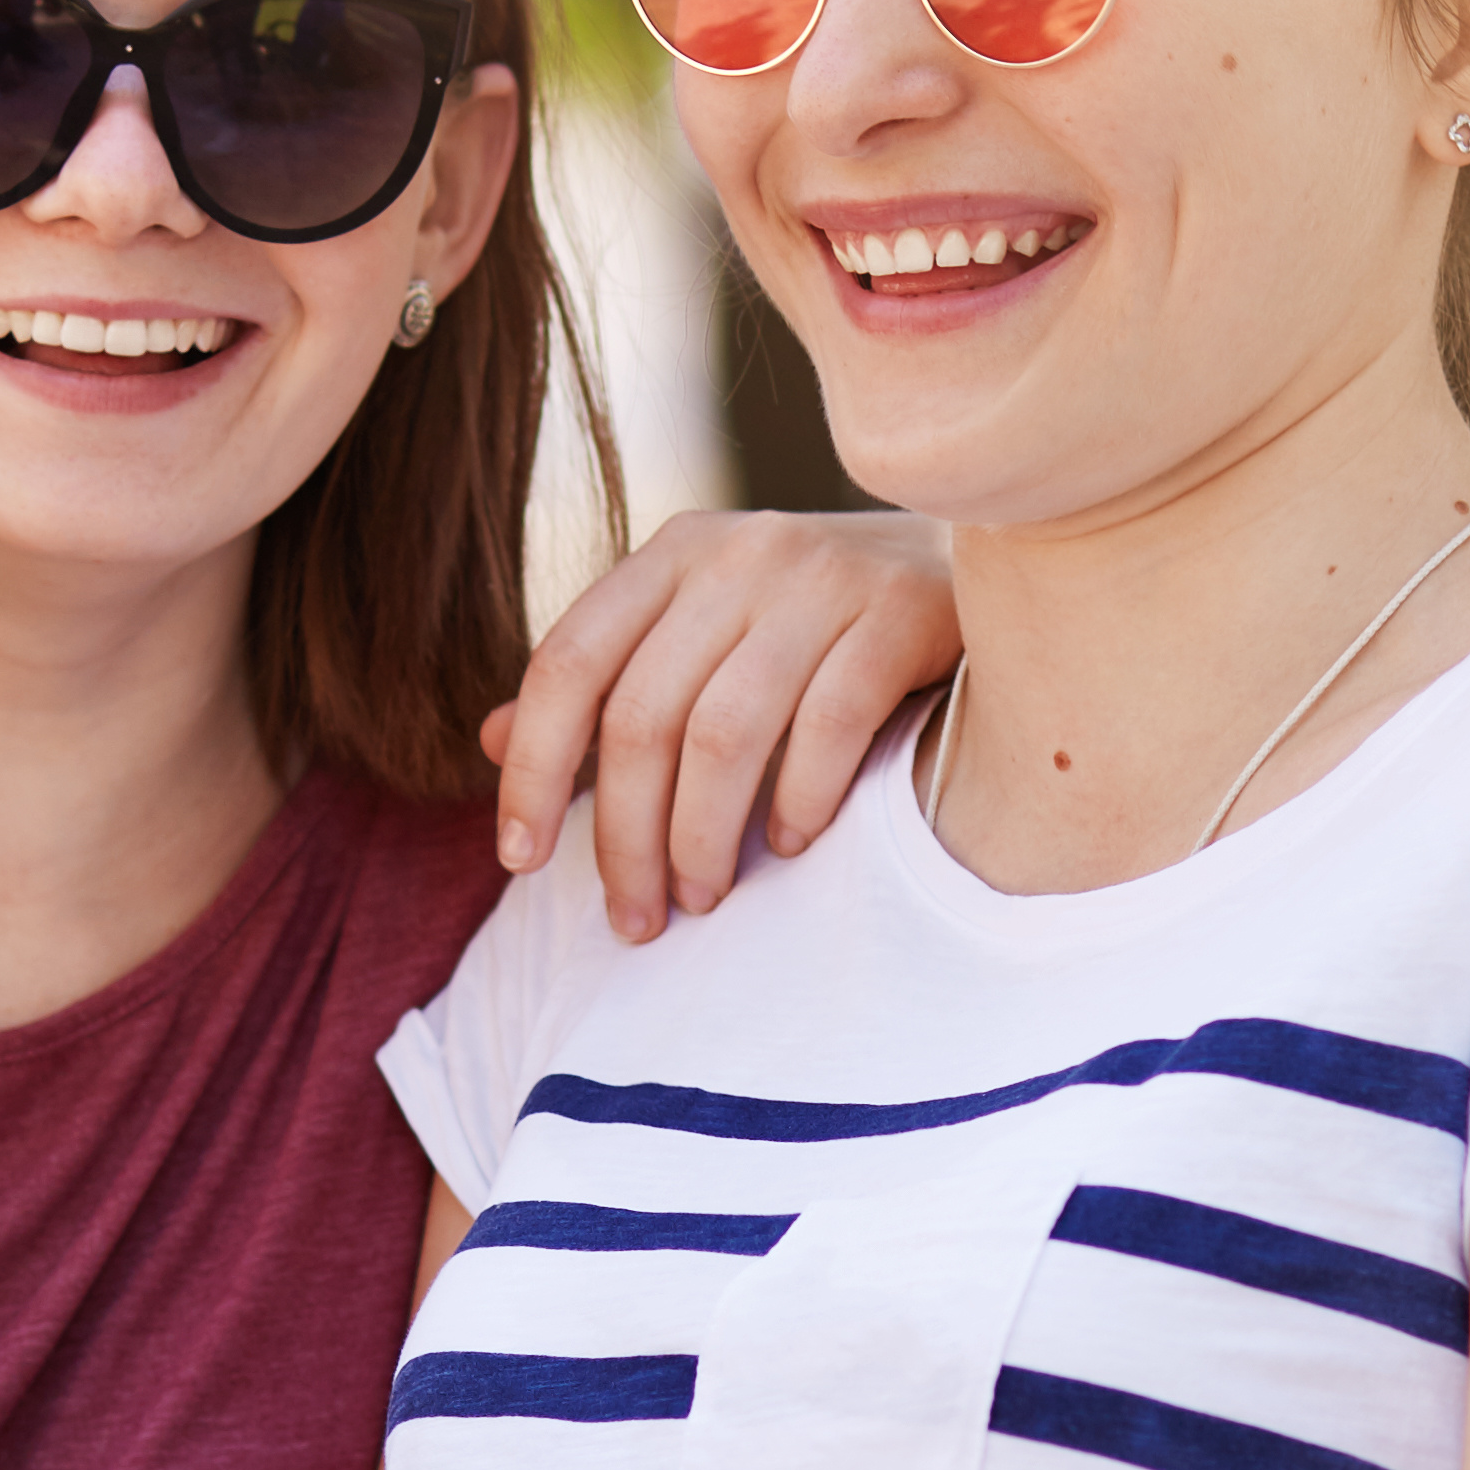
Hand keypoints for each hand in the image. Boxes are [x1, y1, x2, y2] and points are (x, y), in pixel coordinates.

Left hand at [482, 509, 957, 940]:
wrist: (983, 563)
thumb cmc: (820, 624)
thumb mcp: (705, 634)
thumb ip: (609, 684)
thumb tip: (486, 738)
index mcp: (671, 553)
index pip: (567, 664)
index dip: (530, 769)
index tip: (520, 862)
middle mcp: (737, 551)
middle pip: (642, 717)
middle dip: (625, 837)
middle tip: (637, 918)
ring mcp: (822, 574)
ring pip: (726, 732)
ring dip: (705, 837)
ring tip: (705, 897)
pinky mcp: (900, 611)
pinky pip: (830, 723)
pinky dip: (802, 799)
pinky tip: (795, 845)